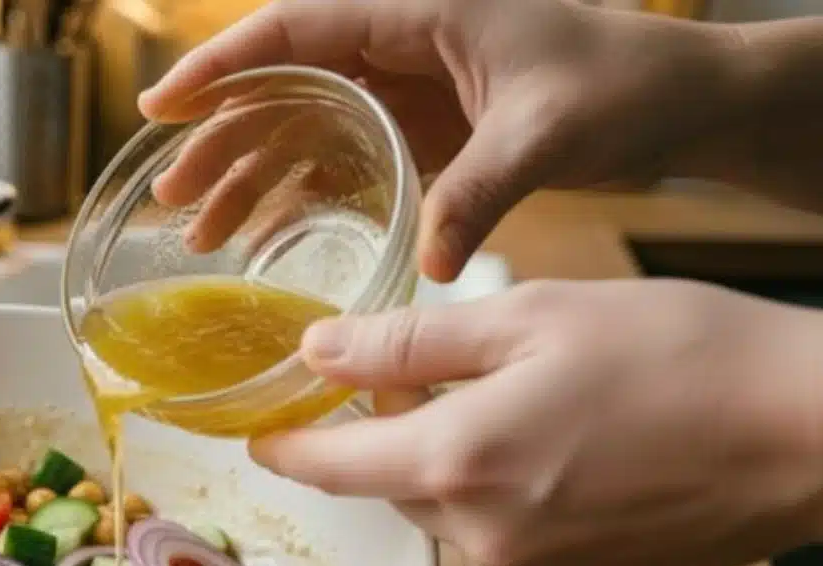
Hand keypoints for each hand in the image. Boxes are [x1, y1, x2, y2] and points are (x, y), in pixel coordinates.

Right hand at [139, 0, 743, 282]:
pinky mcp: (420, 128)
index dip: (221, 65)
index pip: (296, 28)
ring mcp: (406, 86)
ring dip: (251, 176)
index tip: (161, 104)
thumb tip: (429, 262)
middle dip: (221, 138)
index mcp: (418, 10)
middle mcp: (399, 41)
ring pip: (303, 125)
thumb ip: (480, 192)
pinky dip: (300, 196)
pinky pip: (341, 158)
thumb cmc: (624, 84)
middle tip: (171, 198)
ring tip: (202, 234)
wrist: (680, 100)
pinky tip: (264, 239)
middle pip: (283, 82)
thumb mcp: (546, 134)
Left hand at [250, 281, 822, 565]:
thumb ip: (410, 342)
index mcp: (458, 463)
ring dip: (456, 462)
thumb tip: (316, 352)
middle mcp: (486, 535)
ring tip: (520, 398)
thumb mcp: (534, 317)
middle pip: (393, 487)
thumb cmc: (683, 353)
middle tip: (418, 373)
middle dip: (390, 437)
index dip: (285, 446)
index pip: (329, 468)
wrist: (816, 432)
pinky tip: (570, 442)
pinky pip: (512, 534)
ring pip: (453, 511)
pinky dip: (513, 490)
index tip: (255, 432)